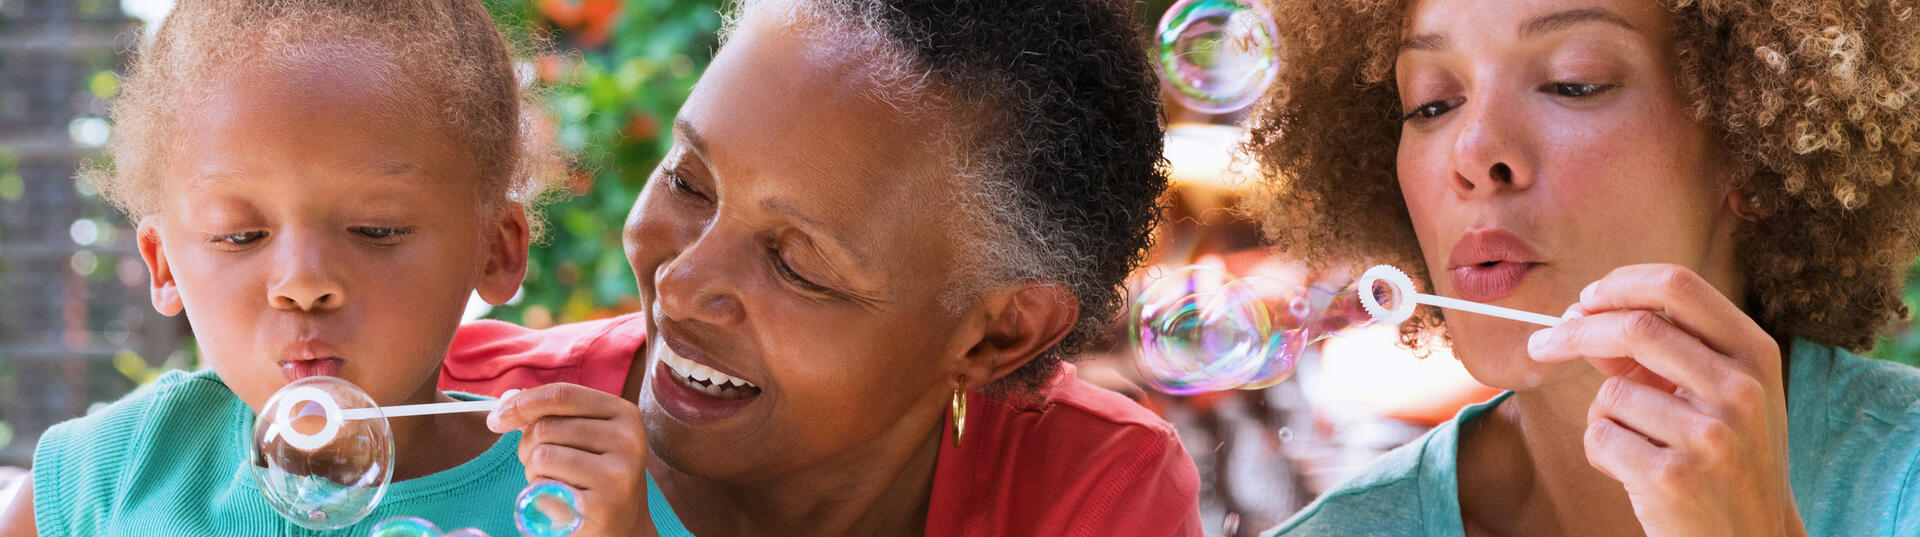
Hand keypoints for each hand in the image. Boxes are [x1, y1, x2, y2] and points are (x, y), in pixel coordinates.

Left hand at [490, 383, 657, 536]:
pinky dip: (541, 495)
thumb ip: (551, 414)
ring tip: (555, 483)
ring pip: (541, 456)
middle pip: (545, 427)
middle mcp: (627, 441)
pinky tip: (561, 501)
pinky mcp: (601, 506)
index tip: (496, 418)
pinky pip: (544, 489)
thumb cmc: (594, 475)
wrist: (623, 526)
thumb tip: (506, 402)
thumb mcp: (586, 437)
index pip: (562, 394)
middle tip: (541, 465)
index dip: (522, 403)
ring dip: (534, 472)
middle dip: (528, 446)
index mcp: (624, 414)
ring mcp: (617, 475)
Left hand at [1527, 264, 1805, 536]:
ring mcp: (1711, 434)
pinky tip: (1636, 473)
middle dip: (1574, 332)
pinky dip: (1601, 452)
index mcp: (1755, 354)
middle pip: (1634, 327)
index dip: (1620, 284)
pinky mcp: (1674, 477)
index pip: (1678, 286)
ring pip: (1610, 394)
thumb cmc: (1723, 458)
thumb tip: (1582, 316)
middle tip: (1541, 344)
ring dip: (1603, 417)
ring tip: (1639, 445)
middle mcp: (1741, 389)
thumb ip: (1658, 355)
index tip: (1584, 300)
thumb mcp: (1713, 396)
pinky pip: (1600, 438)